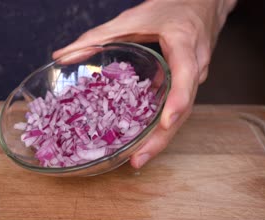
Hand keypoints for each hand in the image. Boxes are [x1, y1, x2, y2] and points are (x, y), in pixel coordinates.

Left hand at [53, 0, 235, 167]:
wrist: (203, 4)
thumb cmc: (171, 8)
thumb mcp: (133, 18)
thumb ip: (97, 36)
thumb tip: (61, 56)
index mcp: (184, 44)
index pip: (185, 74)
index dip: (177, 100)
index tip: (166, 123)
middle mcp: (196, 66)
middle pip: (184, 108)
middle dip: (163, 137)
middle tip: (138, 159)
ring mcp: (197, 78)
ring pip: (182, 113)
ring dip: (161, 138)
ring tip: (138, 158)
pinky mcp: (189, 85)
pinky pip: (177, 108)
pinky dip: (161, 126)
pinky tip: (143, 140)